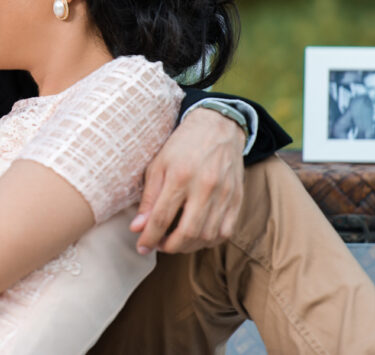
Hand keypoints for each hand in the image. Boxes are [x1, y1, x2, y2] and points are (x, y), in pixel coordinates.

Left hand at [129, 108, 245, 253]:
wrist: (218, 127)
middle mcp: (204, 186)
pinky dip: (209, 241)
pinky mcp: (237, 198)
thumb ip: (148, 198)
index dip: (149, 237)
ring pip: (207, 236)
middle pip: (187, 232)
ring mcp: (224, 194)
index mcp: (180, 175)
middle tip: (159, 245)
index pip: (161, 217)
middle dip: (169, 246)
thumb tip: (137, 228)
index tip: (141, 247)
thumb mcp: (158, 164)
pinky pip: (225, 232)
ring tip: (175, 241)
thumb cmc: (182, 146)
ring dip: (188, 246)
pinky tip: (196, 237)